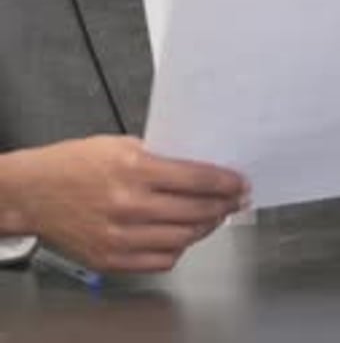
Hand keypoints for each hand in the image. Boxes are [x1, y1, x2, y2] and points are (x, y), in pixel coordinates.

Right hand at [3, 136, 248, 272]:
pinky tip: (185, 235)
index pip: (196, 178)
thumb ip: (159, 157)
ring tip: (215, 216)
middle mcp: (129, 204)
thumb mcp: (120, 143)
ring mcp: (120, 236)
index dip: (225, 183)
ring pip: (183, 238)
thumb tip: (198, 168)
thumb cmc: (75, 162)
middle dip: (223, 205)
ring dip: (206, 227)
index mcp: (133, 167)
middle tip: (236, 200)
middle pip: (195, 211)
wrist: (35, 192)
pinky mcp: (112, 259)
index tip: (240, 183)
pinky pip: (161, 260)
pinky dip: (179, 248)